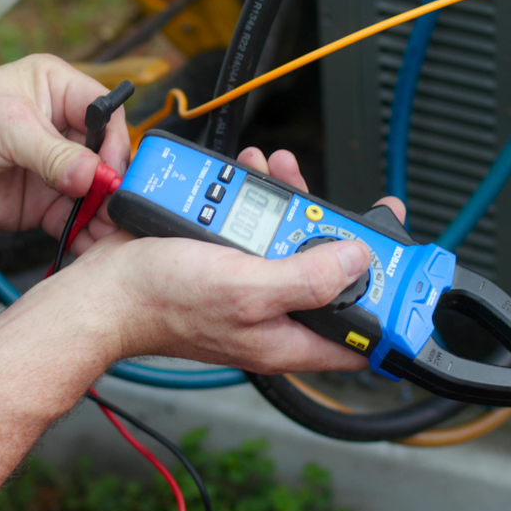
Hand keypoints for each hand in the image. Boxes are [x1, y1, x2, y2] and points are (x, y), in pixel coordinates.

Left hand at [0, 55, 128, 244]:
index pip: (106, 112)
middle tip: (117, 209)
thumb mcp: (6, 127)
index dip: (115, 141)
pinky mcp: (38, 203)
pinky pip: (73, 219)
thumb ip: (54, 154)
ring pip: (94, 192)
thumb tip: (95, 176)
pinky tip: (88, 244)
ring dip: (102, 213)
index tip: (111, 171)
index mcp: (56, 88)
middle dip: (114, 183)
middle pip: (107, 156)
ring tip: (107, 233)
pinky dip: (83, 232)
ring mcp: (50, 168)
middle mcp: (59, 127)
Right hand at [49, 146, 407, 374]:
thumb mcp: (247, 289)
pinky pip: (254, 229)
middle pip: (329, 274)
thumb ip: (308, 278)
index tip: (407, 267)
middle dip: (337, 232)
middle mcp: (272, 315)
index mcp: (287, 337)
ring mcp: (248, 286)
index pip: (358, 334)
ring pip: (290, 241)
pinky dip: (255, 201)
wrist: (103, 287)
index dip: (389, 303)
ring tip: (283, 173)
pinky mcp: (224, 261)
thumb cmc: (161, 301)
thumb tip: (360, 261)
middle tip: (345, 206)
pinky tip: (248, 177)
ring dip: (292, 203)